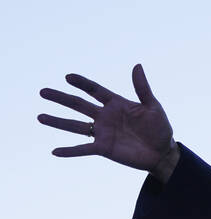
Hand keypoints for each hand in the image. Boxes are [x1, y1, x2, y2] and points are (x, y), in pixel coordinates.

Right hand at [39, 64, 179, 181]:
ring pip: (75, 126)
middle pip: (79, 105)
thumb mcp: (153, 106)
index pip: (95, 90)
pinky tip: (54, 151)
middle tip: (42, 91)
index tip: (68, 77)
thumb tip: (137, 65)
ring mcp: (103, 133)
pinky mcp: (104, 148)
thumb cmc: (160, 128)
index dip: (82, 83)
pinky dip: (70, 151)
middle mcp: (105, 117)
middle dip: (61, 98)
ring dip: (58, 121)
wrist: (163, 152)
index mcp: (116, 104)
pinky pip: (83, 149)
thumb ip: (142, 88)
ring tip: (40, 117)